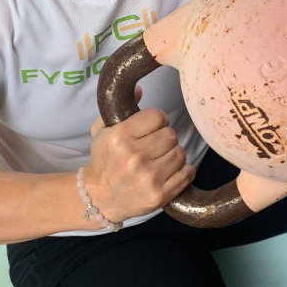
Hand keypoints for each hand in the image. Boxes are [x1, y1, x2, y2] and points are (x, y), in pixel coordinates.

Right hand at [85, 84, 194, 222]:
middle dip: (165, 138)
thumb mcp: (102, 130)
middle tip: (156, 145)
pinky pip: (187, 173)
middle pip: (171, 135)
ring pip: (180, 153)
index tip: (153, 127)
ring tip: (161, 158)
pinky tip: (169, 171)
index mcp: (120, 137)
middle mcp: (135, 157)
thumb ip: (120, 108)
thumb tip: (141, 89)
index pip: (157, 116)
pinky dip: (182, 170)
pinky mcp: (160, 195)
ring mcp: (149, 177)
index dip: (158, 119)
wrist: (99, 197)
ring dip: (174, 154)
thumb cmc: (104, 161)